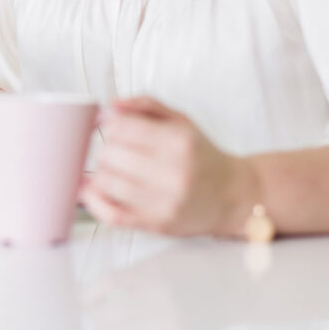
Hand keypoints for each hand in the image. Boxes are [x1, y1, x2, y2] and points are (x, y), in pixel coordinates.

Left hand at [80, 96, 258, 237]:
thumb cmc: (203, 157)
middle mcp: (172, 172)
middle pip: (110, 154)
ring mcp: (163, 201)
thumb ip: (146, 105)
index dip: (111, 126)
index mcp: (178, 141)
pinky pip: (112, 214)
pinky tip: (95, 192)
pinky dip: (95, 202)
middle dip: (107, 149)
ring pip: (106, 182)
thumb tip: (111, 105)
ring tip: (113, 169)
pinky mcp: (156, 224)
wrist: (233, 195)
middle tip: (116, 151)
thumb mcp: (182, 121)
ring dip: (102, 172)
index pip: (121, 127)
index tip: (115, 129)